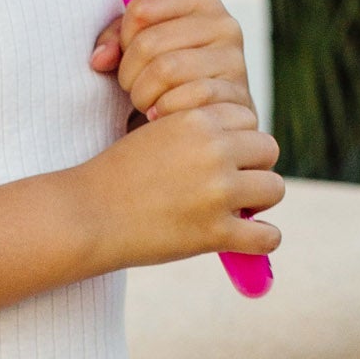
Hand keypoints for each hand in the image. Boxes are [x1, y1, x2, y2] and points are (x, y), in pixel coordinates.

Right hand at [78, 101, 283, 270]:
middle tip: (233, 184)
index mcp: (196, 119)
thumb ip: (196, 135)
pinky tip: (246, 240)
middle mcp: (213, 151)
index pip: (247, 118)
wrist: (85, 215)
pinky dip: (262, 240)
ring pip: (274, 188)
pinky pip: (267, 237)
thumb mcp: (156, 135)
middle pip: (267, 149)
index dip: (236, 138)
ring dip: (260, 200)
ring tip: (238, 210)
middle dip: (253, 166)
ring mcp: (217, 193)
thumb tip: (238, 149)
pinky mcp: (215, 233)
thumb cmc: (115, 177)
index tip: (222, 156)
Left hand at [89, 0, 252, 119]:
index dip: (123, 38)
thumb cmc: (171, 76)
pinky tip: (161, 117)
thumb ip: (116, 41)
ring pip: (164, 71)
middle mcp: (225, 25)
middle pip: (149, 43)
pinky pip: (182, 101)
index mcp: (202, 2)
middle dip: (129, 73)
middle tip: (132, 88)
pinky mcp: (237, 98)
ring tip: (146, 102)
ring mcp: (235, 62)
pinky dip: (161, 113)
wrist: (211, 118)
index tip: (129, 55)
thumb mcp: (143, 47)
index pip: (140, 9)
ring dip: (142, 95)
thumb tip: (100, 59)